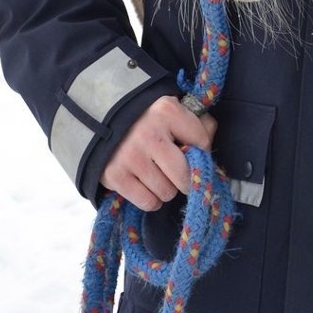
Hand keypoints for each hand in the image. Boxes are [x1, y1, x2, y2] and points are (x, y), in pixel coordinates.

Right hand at [101, 95, 217, 210]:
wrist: (103, 121)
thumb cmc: (148, 118)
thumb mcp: (173, 110)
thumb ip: (198, 123)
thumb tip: (210, 142)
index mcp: (167, 111)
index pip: (202, 142)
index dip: (201, 150)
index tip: (191, 150)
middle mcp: (149, 133)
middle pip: (184, 174)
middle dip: (185, 178)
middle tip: (179, 174)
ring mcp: (131, 156)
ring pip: (167, 192)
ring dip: (167, 189)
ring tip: (158, 174)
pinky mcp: (115, 176)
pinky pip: (148, 202)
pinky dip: (151, 199)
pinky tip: (146, 184)